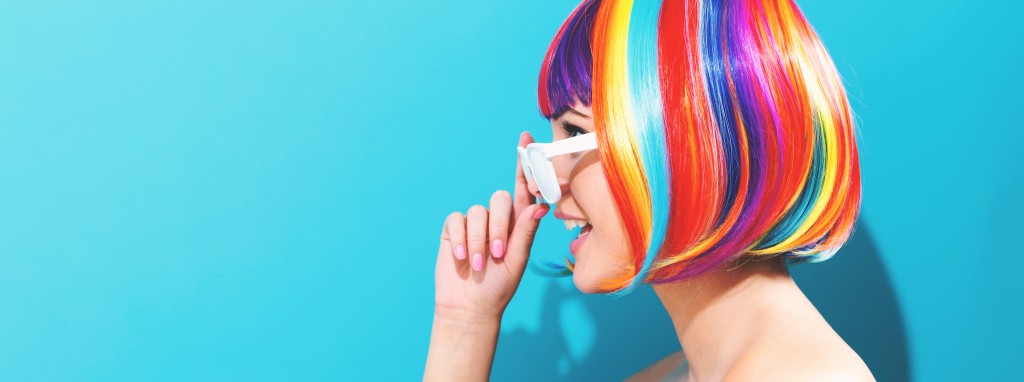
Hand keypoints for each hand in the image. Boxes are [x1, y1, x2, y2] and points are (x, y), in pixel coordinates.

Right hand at [434, 131, 548, 321]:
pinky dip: (460, 239)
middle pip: (501, 198)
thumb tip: (539, 205)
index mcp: (519, 223)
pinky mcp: (453, 229)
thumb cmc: (498, 287)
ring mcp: (475, 222)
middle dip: (499, 226)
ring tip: (478, 264)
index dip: (525, 164)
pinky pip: (457, 220)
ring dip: (478, 240)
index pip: (524, 189)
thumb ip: (525, 232)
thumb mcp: (517, 260)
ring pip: (478, 212)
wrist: (469, 306)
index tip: (526, 139)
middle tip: (497, 253)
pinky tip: (461, 258)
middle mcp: (498, 218)